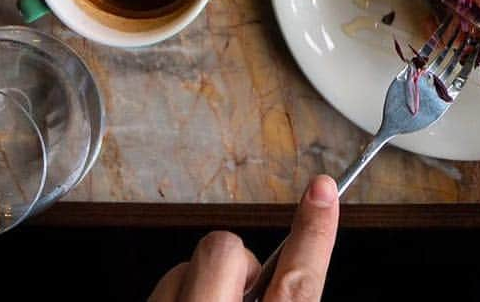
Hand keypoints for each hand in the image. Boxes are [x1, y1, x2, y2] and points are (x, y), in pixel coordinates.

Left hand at [148, 174, 338, 301]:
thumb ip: (277, 295)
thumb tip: (271, 271)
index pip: (298, 284)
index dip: (313, 233)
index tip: (323, 189)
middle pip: (224, 250)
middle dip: (232, 262)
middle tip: (237, 294)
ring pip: (182, 268)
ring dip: (194, 287)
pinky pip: (157, 289)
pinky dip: (173, 297)